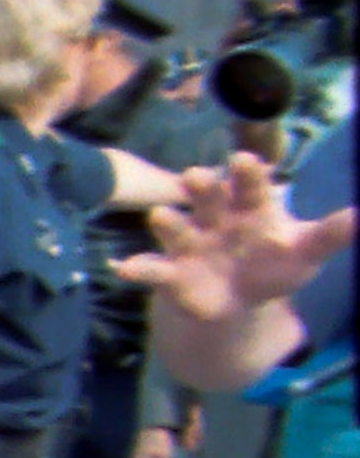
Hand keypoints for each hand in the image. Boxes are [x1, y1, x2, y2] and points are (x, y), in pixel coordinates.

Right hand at [115, 155, 357, 320]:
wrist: (238, 298)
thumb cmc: (273, 264)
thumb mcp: (305, 250)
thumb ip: (331, 234)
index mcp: (249, 206)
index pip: (249, 184)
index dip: (246, 172)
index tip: (244, 160)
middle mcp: (215, 217)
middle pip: (206, 195)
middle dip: (200, 185)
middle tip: (195, 176)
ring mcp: (189, 242)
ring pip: (174, 226)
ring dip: (165, 221)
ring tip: (161, 217)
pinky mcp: (170, 271)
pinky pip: (152, 268)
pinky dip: (138, 268)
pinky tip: (126, 269)